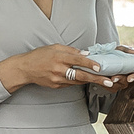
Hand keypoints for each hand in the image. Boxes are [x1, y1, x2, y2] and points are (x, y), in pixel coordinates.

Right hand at [0, 44, 127, 91]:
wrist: (24, 69)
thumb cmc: (39, 56)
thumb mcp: (54, 47)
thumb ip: (70, 50)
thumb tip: (85, 54)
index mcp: (58, 57)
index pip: (77, 60)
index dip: (89, 64)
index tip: (100, 67)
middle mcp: (58, 69)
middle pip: (80, 75)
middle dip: (96, 79)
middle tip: (109, 81)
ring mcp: (57, 79)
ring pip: (78, 81)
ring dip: (91, 81)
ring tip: (104, 81)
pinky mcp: (56, 86)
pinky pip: (71, 83)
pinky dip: (79, 81)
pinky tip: (87, 79)